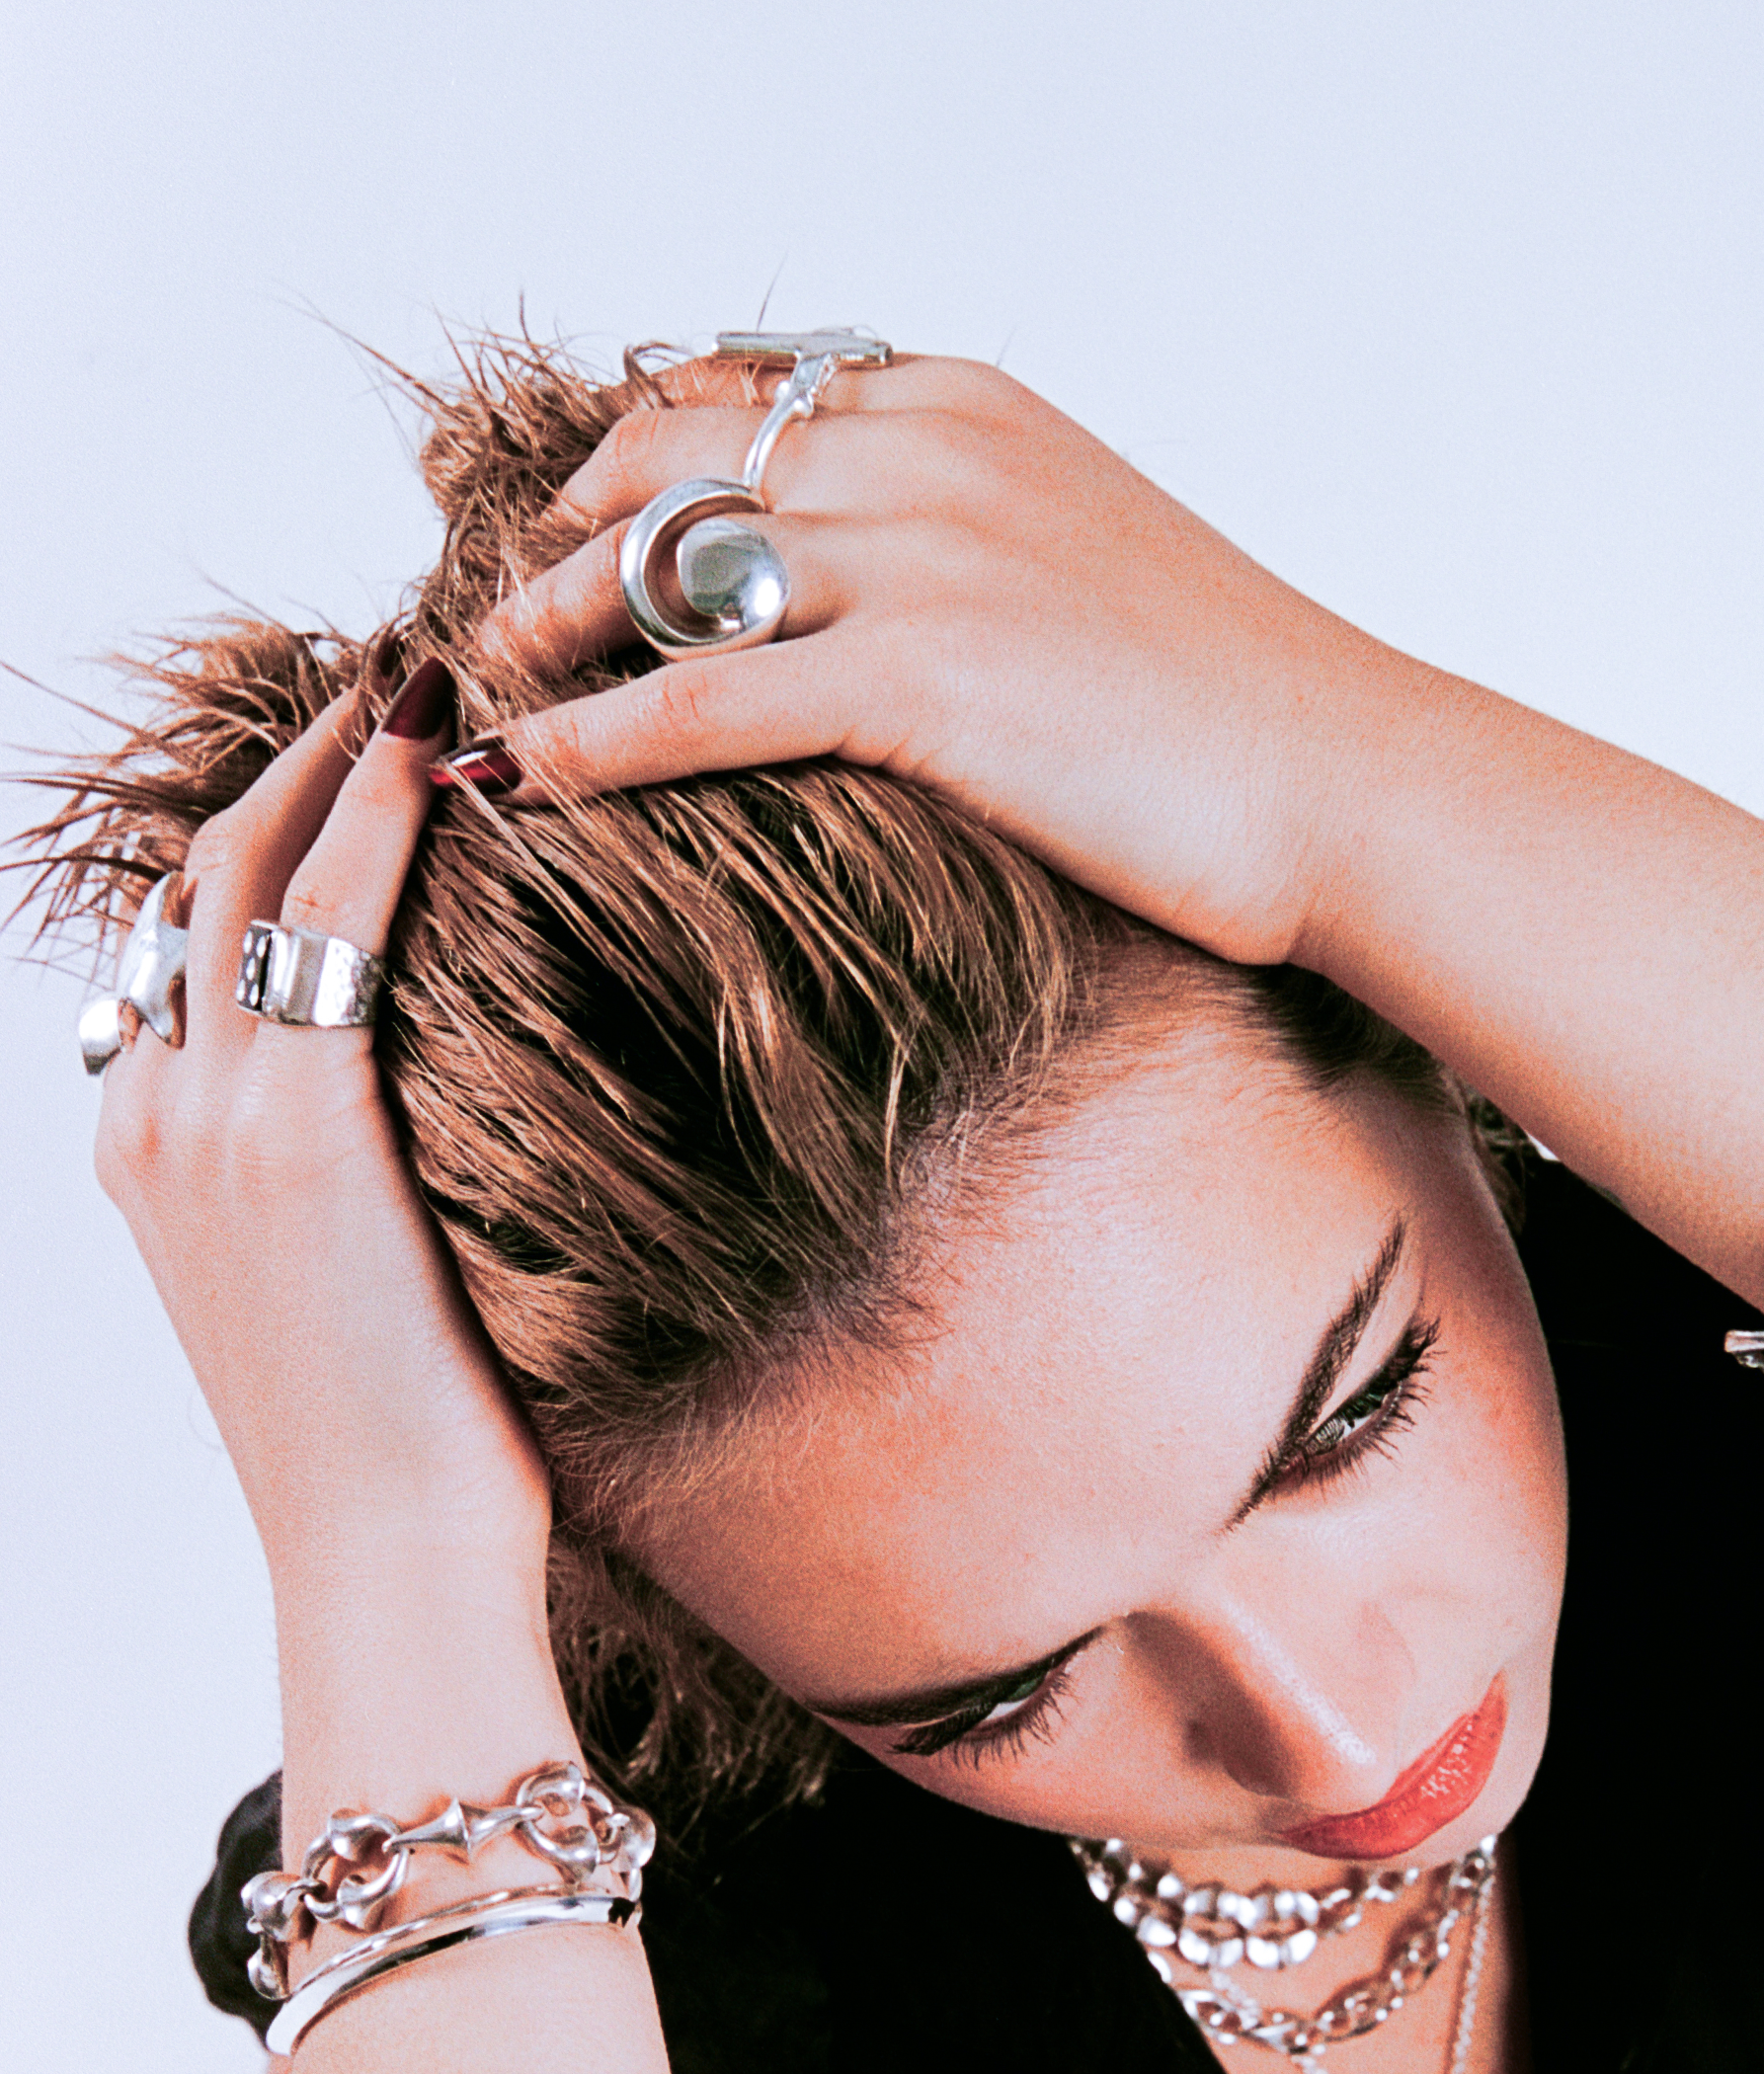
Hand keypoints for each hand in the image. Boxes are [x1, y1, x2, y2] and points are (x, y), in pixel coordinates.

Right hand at [93, 659, 550, 1589]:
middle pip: (206, 876)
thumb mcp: (323, 1276)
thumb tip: (400, 1081)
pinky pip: (332, 922)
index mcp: (146, 1139)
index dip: (263, 824)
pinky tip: (440, 746)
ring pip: (254, 871)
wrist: (382, 1550)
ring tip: (415, 672)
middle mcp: (152, 1108)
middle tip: (382, 671)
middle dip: (292, 758)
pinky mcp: (292, 1130)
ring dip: (335, 755)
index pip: (188, 934)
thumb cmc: (391, 1426)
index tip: (348, 753)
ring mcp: (206, 1115)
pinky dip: (381, 817)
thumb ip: (319, 1164)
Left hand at [472, 354, 1418, 966]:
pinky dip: (598, 740)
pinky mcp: (921, 682)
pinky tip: (536, 779)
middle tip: (510, 601)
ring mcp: (923, 560)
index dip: (633, 449)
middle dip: (567, 528)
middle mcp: (927, 455)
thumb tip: (874, 571)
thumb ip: (966, 522)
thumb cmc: (1226, 693)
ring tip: (491, 688)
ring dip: (551, 629)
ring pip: (667, 572)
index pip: (745, 393)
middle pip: (676, 462)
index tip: (573, 511)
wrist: (1341, 776)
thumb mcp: (1085, 548)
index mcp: (966, 407)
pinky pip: (702, 704)